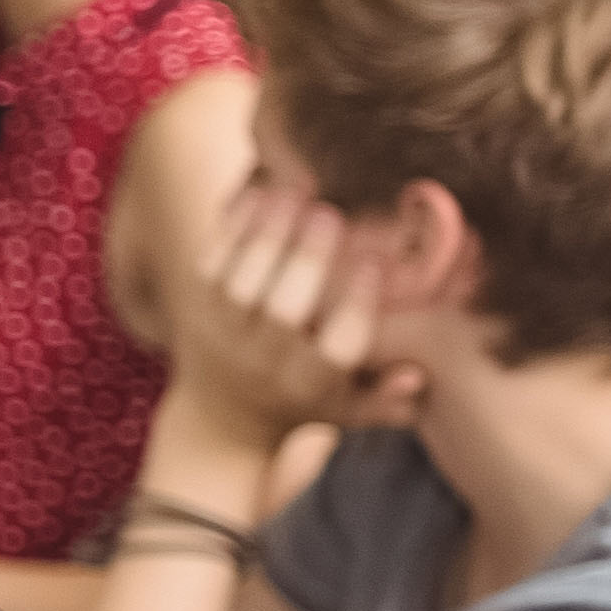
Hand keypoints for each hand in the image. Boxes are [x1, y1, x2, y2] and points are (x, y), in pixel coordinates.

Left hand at [162, 180, 413, 455]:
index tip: (375, 263)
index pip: (336, 350)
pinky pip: (210, 264)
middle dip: (307, 261)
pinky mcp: (195, 309)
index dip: (357, 306)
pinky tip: (259, 193)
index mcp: (308, 386)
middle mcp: (261, 362)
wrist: (224, 417)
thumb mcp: (350, 411)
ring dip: (268, 234)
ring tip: (296, 192)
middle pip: (282, 312)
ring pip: (240, 283)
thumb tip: (416, 377)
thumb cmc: (306, 402)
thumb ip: (386, 398)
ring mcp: (222, 335)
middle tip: (330, 215)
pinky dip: (232, 228)